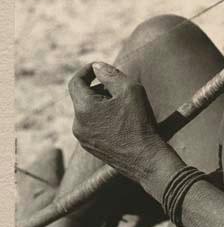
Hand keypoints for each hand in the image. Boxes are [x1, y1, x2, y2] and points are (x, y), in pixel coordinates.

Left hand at [68, 62, 164, 186]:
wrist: (146, 159)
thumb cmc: (139, 123)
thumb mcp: (129, 90)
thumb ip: (111, 74)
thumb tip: (97, 66)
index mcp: (84, 109)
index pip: (75, 82)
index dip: (87, 71)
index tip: (100, 67)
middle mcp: (78, 124)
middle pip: (84, 96)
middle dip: (100, 88)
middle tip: (122, 89)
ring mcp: (83, 138)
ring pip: (88, 111)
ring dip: (103, 103)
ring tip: (125, 107)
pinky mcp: (91, 147)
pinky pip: (92, 125)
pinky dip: (104, 117)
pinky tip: (123, 121)